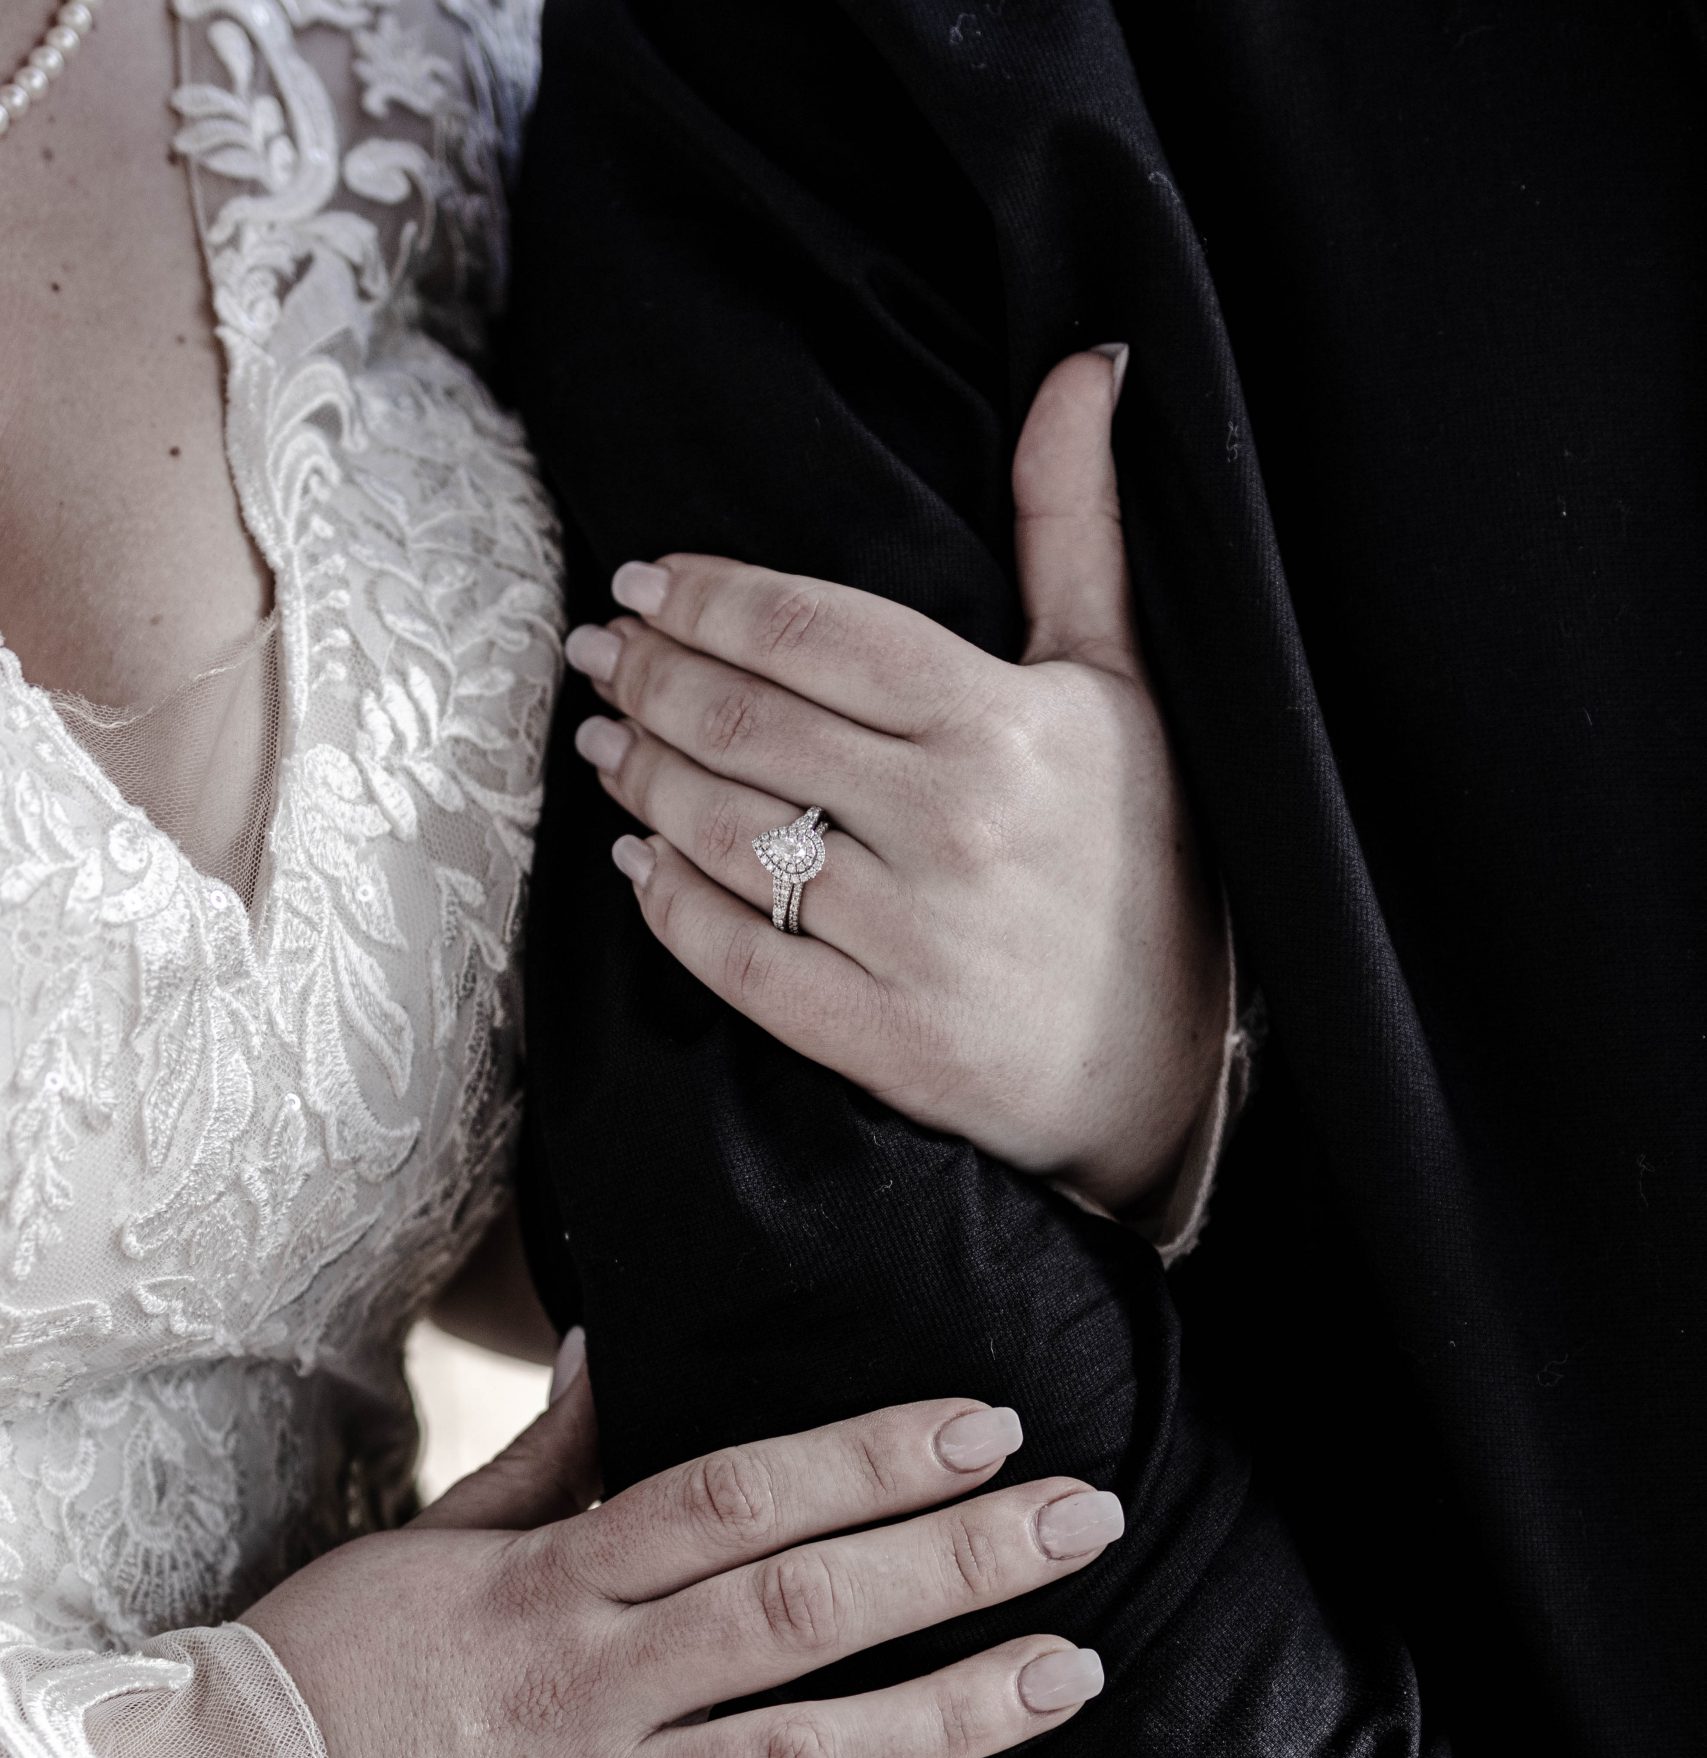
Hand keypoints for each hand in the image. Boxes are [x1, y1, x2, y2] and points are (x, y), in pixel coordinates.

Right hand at [244, 1356, 1120, 1757]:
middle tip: (1088, 1519)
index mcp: (551, 1584)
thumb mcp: (425, 1546)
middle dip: (958, 1558)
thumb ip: (548, 1460)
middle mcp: (588, 1689)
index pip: (740, 1497)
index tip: (985, 1427)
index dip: (872, 1458)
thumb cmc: (318, 1678)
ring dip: (948, 1714)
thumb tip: (625, 1346)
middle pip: (802, 1608)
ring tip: (1070, 1672)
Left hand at [567, 348, 1228, 1211]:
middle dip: (647, 676)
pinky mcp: (878, 1039)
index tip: (643, 580)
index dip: (707, 597)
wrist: (1167, 1072)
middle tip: (598, 652)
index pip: (810, 632)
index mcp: (1002, 725)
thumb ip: (1075, 527)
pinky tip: (636, 859)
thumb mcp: (1122, 686)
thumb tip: (1083, 364)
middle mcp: (951, 827)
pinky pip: (732, 957)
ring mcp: (909, 941)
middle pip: (745, 723)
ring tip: (604, 740)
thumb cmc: (1145, 863)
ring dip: (641, 776)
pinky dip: (666, 902)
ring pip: (722, 831)